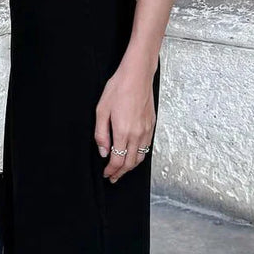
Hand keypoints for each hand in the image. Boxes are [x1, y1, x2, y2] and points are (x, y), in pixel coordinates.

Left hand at [94, 65, 155, 182]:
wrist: (137, 75)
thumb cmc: (118, 88)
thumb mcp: (101, 110)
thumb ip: (101, 134)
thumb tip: (103, 151)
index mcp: (123, 131)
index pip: (118, 160)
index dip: (111, 170)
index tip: (106, 173)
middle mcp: (137, 134)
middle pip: (130, 163)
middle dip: (121, 173)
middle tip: (113, 177)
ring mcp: (146, 130)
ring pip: (140, 157)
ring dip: (131, 166)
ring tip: (122, 170)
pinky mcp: (152, 125)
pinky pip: (146, 147)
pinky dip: (139, 156)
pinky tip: (133, 155)